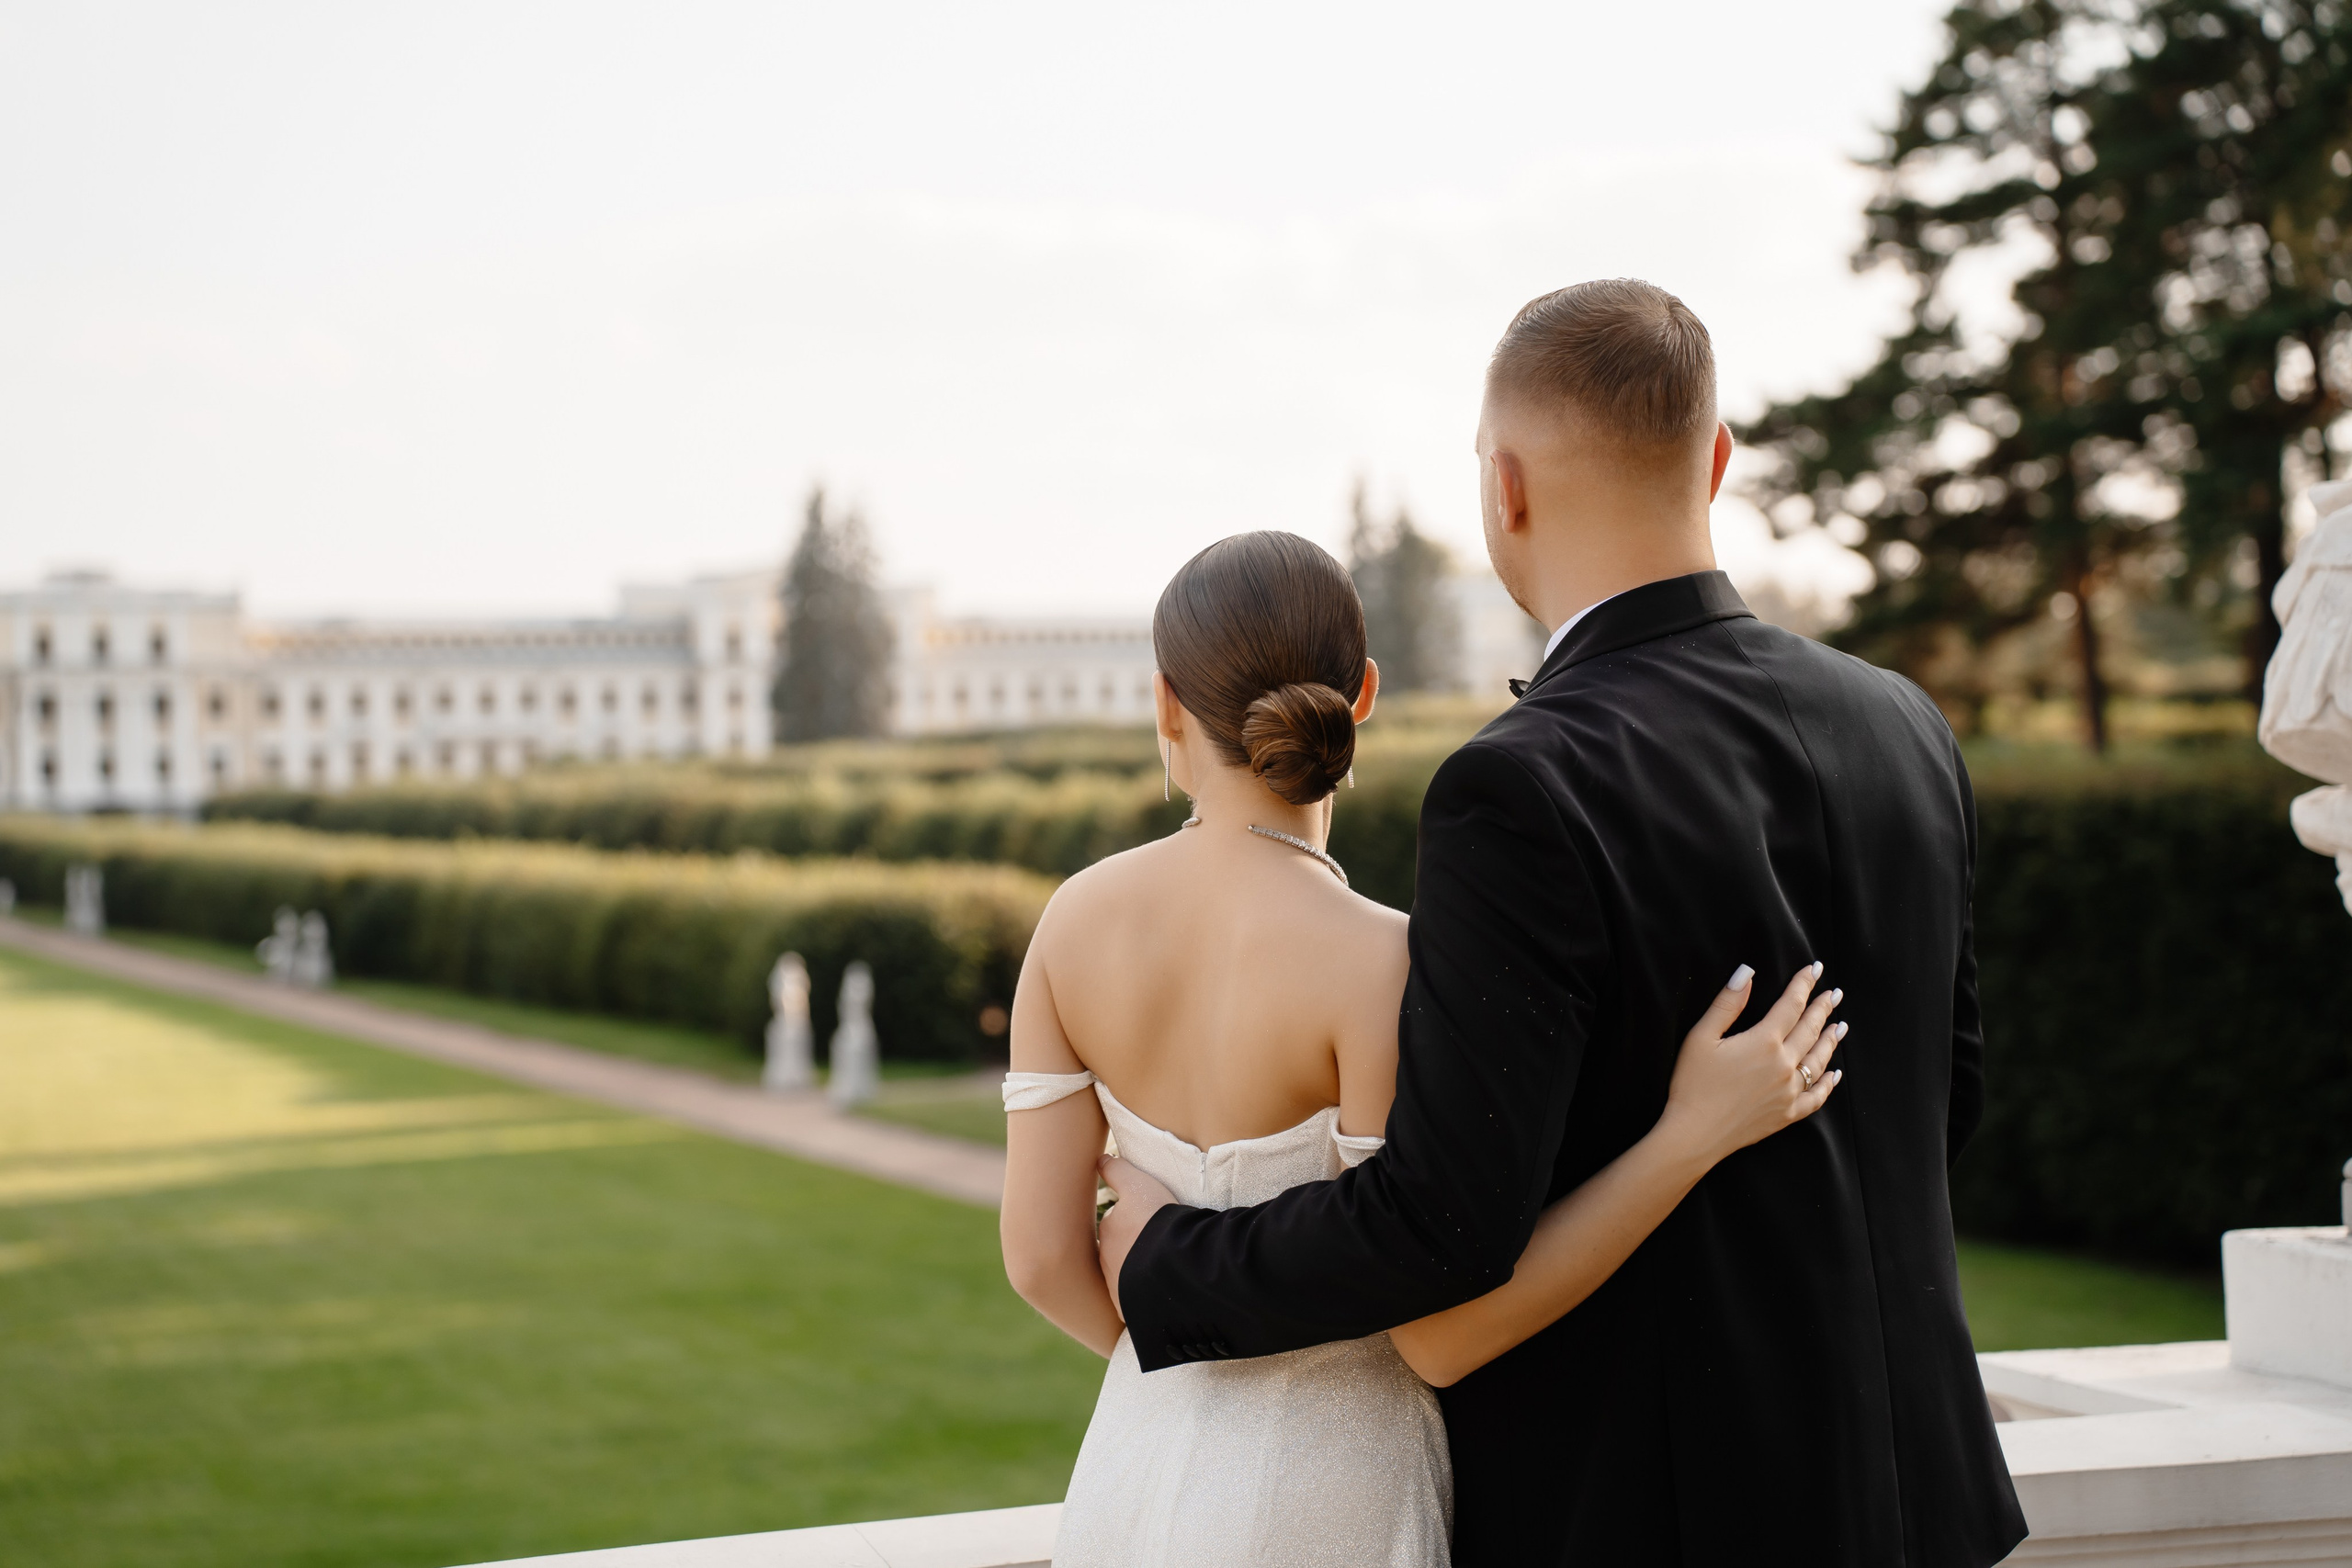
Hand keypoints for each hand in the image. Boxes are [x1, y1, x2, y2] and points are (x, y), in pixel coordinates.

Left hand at [1094, 1153, 1173, 1318]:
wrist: (1172, 1266)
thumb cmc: (1156, 1220)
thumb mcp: (1139, 1184)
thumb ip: (1118, 1171)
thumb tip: (1100, 1159)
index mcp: (1109, 1230)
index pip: (1116, 1223)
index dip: (1131, 1220)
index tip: (1144, 1222)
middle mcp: (1106, 1259)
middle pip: (1119, 1251)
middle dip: (1132, 1249)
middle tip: (1157, 1246)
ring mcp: (1117, 1287)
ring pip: (1127, 1276)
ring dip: (1139, 1272)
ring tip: (1165, 1268)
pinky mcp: (1130, 1310)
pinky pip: (1137, 1301)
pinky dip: (1147, 1295)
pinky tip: (1165, 1290)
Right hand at [1657, 962, 1843, 1165]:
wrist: (1695, 1134)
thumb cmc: (1693, 1084)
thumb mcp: (1701, 1037)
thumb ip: (1727, 1004)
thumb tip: (1747, 972)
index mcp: (1764, 1041)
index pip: (1791, 1005)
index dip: (1804, 985)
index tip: (1815, 969)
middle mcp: (1784, 1065)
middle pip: (1810, 1030)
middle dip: (1823, 1009)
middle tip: (1835, 993)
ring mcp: (1789, 1091)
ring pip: (1819, 1060)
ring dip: (1830, 1041)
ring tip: (1840, 1026)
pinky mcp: (1788, 1114)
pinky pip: (1817, 1097)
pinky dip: (1829, 1084)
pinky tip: (1835, 1074)